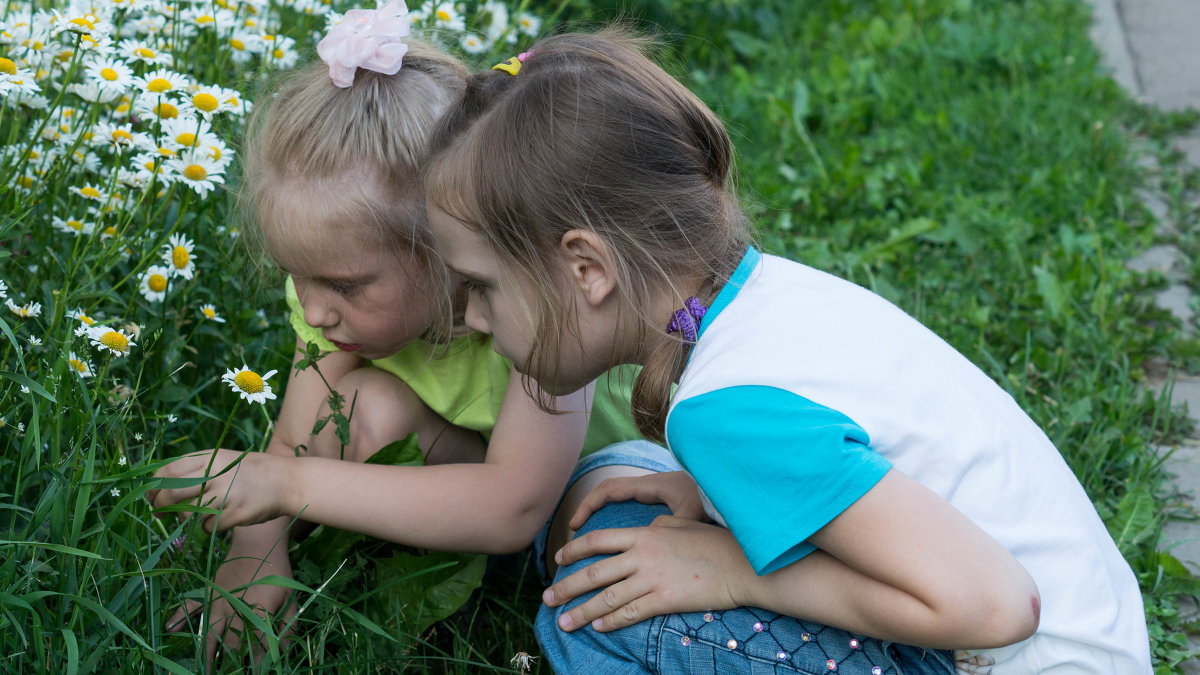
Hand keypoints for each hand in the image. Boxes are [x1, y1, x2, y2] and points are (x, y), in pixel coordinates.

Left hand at [149, 449, 290, 531]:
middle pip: (171, 493)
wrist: (287, 481)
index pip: (168, 471)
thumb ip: (197, 468)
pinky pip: (207, 527)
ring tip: (195, 516)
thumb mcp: (224, 459)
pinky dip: (207, 527)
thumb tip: (159, 486)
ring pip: (187, 513)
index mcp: (210, 458)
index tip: (151, 495)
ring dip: (185, 518)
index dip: (154, 486)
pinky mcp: (235, 513)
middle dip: (160, 506)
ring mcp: (226, 494)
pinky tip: (217, 521)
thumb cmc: (251, 471)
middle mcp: (215, 474)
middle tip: (160, 512)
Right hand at [166, 535, 295, 665]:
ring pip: (208, 633)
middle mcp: (233, 610)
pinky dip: (179, 616)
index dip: (253, 665)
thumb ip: (288, 625)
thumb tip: (284, 651)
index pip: (254, 646)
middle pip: (229, 645)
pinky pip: (191, 605)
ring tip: (203, 671)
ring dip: (205, 654)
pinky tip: (170, 629)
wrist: (258, 541)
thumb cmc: (277, 570)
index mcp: (256, 612)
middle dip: (228, 665)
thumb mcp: (290, 597)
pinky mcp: (209, 591)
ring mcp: (217, 601)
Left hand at [542, 515, 756, 631]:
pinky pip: (630, 613)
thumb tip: (645, 528)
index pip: (598, 540)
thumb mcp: (681, 525)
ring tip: (563, 622)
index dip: (574, 550)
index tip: (559, 559)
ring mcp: (652, 579)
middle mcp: (642, 555)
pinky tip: (596, 627)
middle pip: (594, 572)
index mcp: (644, 534)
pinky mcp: (665, 600)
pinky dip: (610, 621)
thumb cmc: (714, 544)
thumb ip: (656, 527)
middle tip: (547, 599)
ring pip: (606, 597)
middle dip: (566, 587)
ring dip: (580, 611)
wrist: (742, 565)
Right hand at [568, 471, 707, 529]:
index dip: (588, 505)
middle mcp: (648, 486)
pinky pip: (629, 502)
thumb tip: (660, 540)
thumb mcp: (693, 512)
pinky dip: (616, 514)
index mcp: (650, 486)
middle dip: (588, 509)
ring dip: (600, 511)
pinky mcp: (661, 499)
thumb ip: (677, 526)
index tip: (576, 524)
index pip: (609, 490)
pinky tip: (618, 537)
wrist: (728, 483)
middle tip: (575, 533)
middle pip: (608, 492)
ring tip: (589, 538)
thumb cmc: (712, 497)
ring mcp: (654, 492)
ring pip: (617, 497)